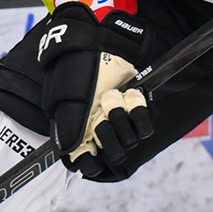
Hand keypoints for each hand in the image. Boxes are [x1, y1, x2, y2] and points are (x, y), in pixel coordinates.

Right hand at [36, 3, 152, 172]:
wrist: (95, 45)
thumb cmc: (77, 72)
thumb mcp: (65, 101)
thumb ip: (69, 130)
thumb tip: (74, 155)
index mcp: (82, 134)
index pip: (89, 166)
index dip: (91, 162)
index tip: (89, 148)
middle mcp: (102, 131)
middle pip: (115, 154)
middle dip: (108, 134)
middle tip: (100, 112)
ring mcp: (122, 120)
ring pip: (130, 140)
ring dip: (122, 117)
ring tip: (114, 96)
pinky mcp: (139, 109)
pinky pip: (146, 125)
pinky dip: (140, 111)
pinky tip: (130, 96)